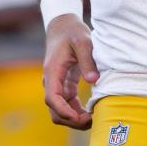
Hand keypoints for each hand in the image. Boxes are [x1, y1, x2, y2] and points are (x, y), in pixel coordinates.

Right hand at [43, 14, 98, 129]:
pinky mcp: (64, 85)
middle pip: (55, 110)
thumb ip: (88, 60)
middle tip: (93, 120)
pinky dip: (77, 112)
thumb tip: (94, 81)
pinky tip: (92, 111)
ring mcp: (57, 85)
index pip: (52, 98)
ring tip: (94, 118)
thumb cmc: (72, 31)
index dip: (64, 111)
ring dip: (75, 119)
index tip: (79, 117)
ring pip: (60, 111)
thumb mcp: (83, 41)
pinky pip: (68, 104)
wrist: (63, 25)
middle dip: (72, 120)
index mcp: (53, 71)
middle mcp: (51, 81)